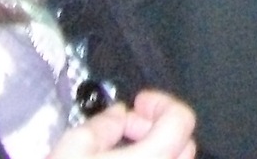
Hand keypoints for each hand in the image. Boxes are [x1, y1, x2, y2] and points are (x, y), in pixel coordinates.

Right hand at [49, 90, 197, 158]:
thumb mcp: (73, 148)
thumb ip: (102, 124)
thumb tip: (118, 115)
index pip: (181, 120)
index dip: (160, 104)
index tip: (138, 103)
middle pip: (183, 144)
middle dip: (155, 128)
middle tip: (124, 129)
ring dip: (153, 153)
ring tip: (118, 155)